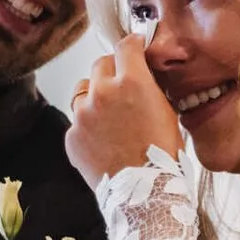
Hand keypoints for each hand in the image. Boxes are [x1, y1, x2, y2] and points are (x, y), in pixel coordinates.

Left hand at [65, 35, 180, 184]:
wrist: (144, 194)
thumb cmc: (163, 157)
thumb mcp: (167, 112)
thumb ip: (150, 87)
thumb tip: (143, 75)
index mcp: (132, 81)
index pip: (126, 46)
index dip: (132, 45)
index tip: (135, 48)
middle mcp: (103, 92)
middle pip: (101, 64)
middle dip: (113, 70)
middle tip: (123, 83)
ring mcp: (83, 115)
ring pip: (84, 90)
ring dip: (95, 95)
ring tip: (109, 114)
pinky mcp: (72, 136)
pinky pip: (77, 120)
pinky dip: (88, 125)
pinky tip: (103, 139)